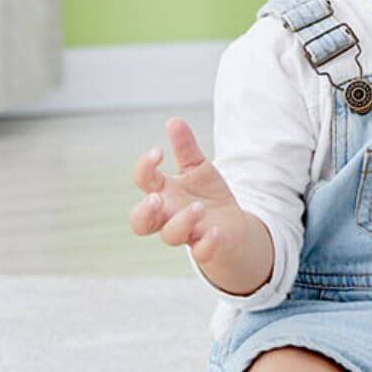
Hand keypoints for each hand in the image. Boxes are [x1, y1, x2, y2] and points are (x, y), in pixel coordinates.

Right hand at [129, 116, 244, 268]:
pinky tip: (215, 231)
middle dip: (144, 212)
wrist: (231, 227)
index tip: (157, 152)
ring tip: (198, 207)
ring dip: (182, 221)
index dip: (144, 167)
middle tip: (156, 199)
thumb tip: (173, 120)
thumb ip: (185, 146)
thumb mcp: (198, 167)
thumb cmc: (206, 196)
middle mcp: (169, 216)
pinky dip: (206, 244)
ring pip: (170, 236)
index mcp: (164, 193)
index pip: (143, 182)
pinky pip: (201, 252)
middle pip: (140, 222)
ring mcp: (186, 233)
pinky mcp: (205, 247)